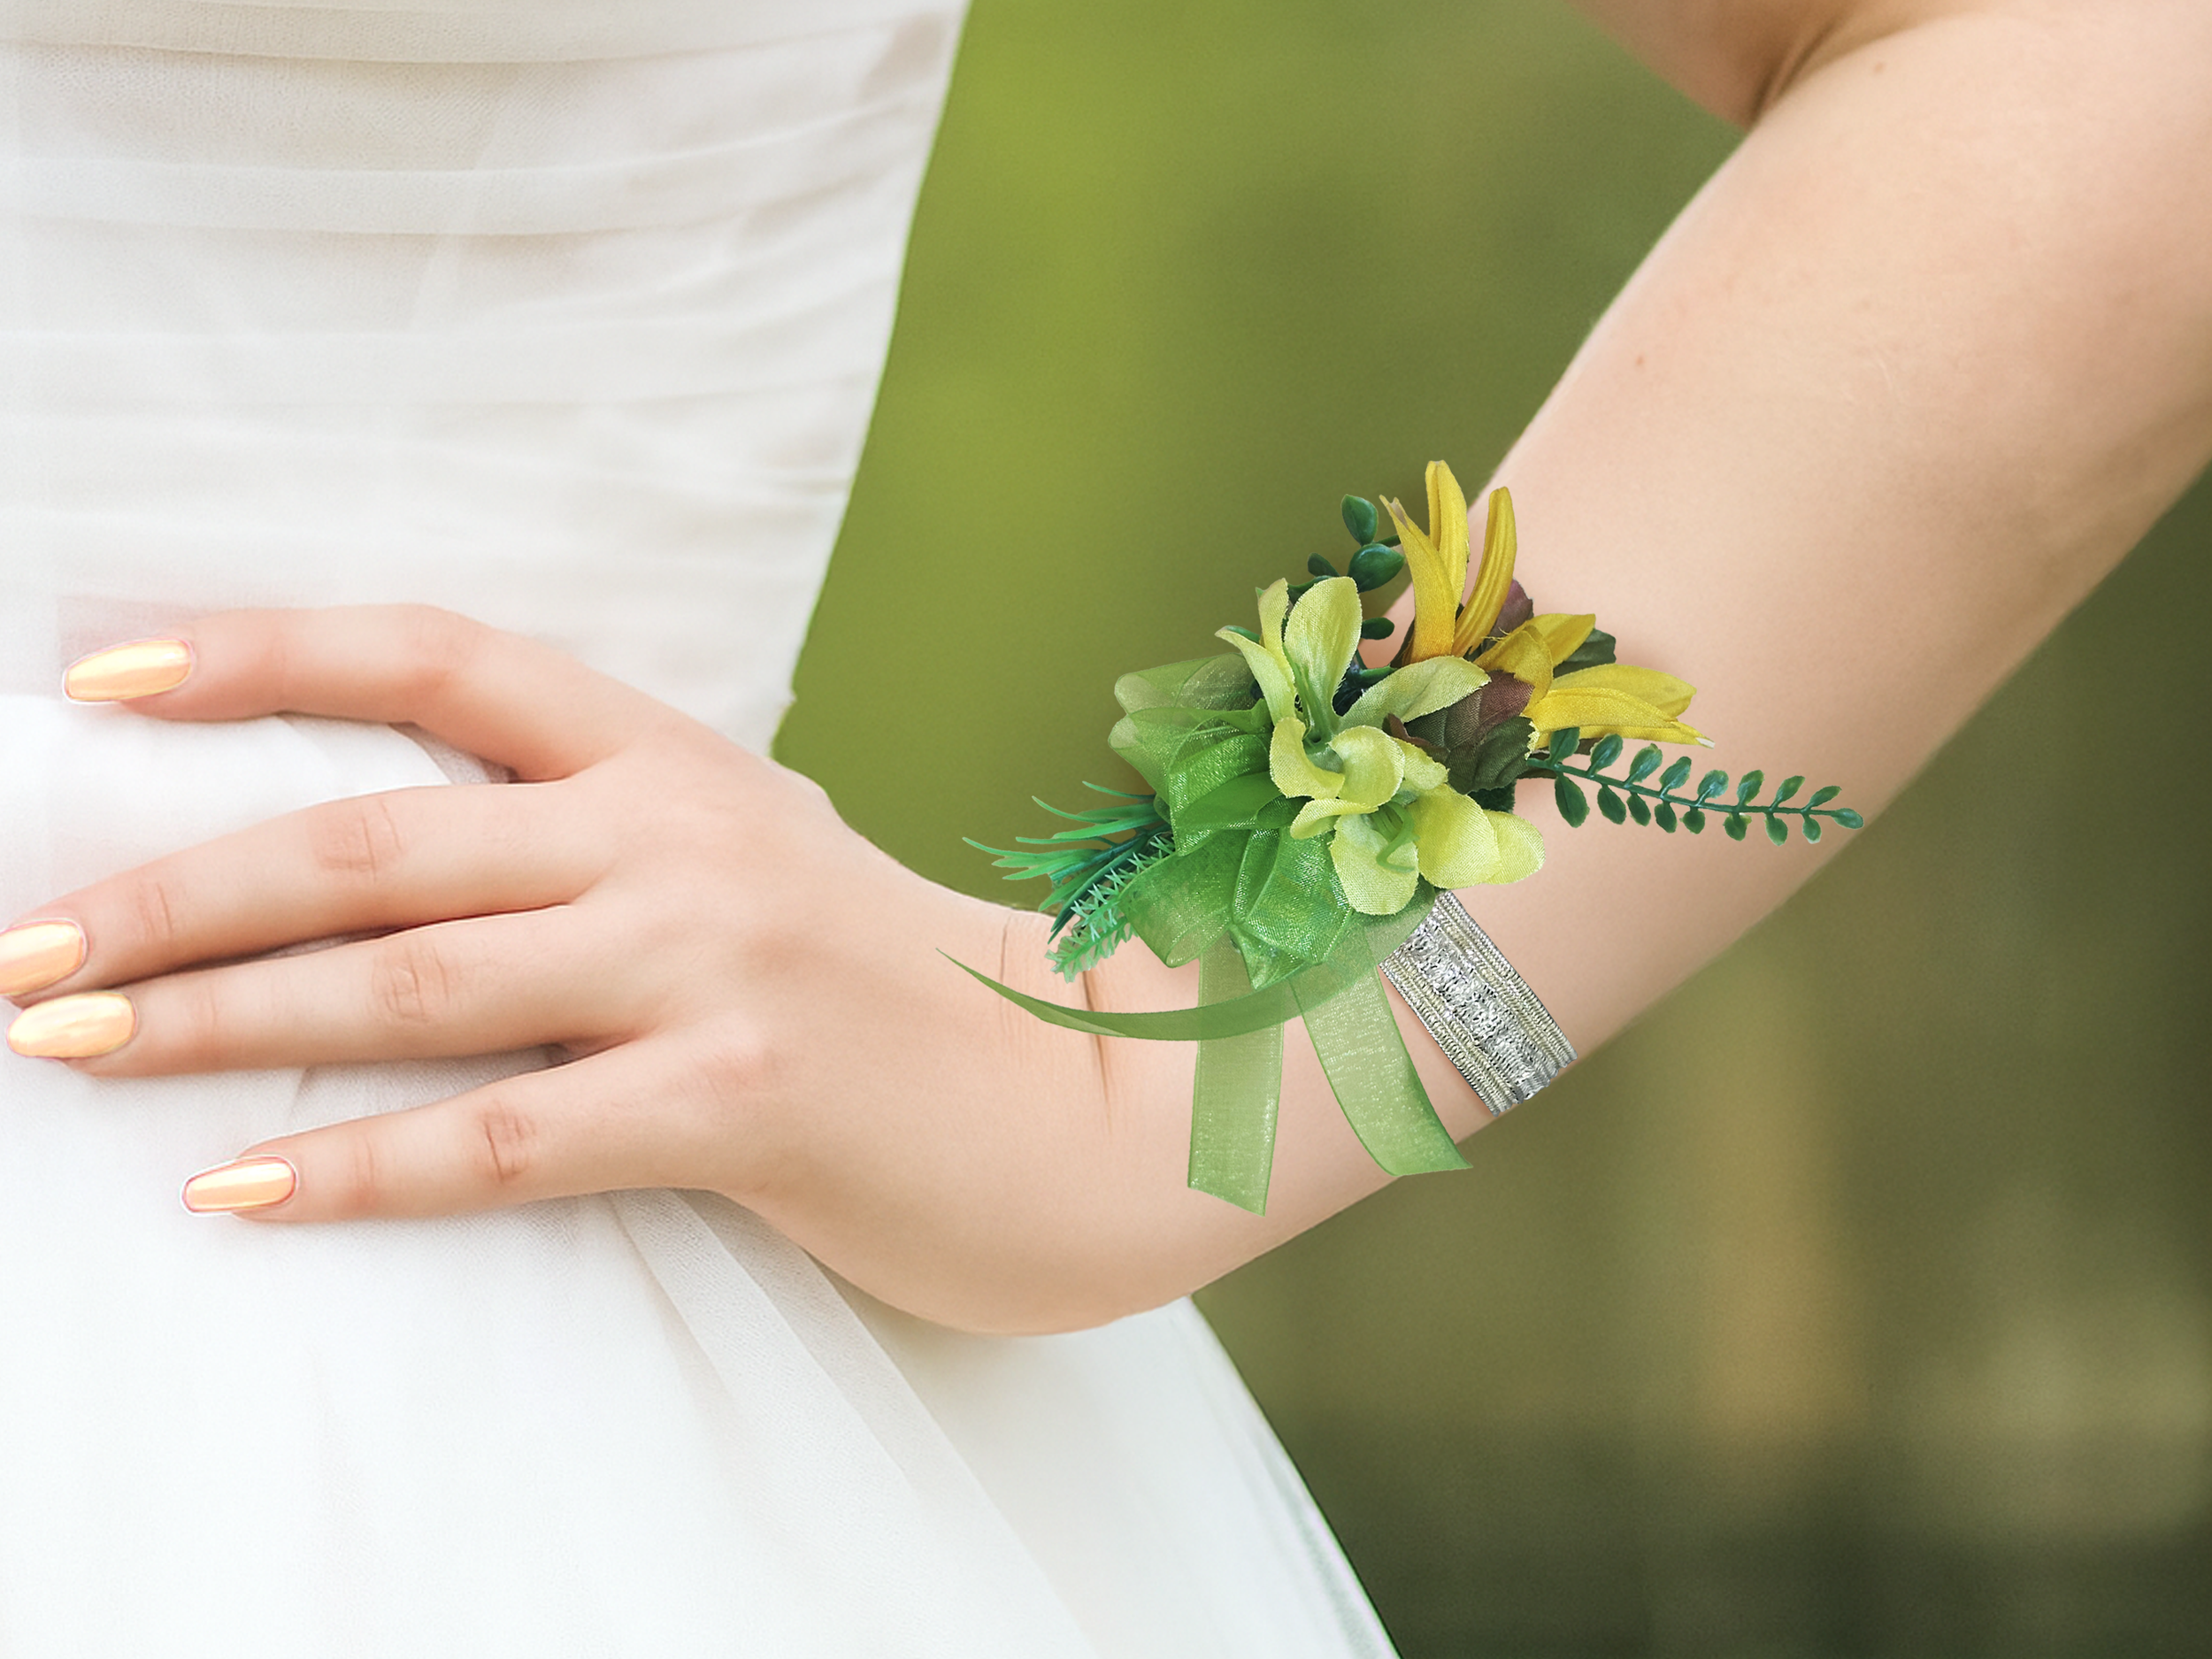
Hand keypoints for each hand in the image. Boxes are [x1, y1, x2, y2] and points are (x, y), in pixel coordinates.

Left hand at [0, 607, 1306, 1332]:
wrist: (1102, 1097)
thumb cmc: (898, 995)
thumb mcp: (751, 872)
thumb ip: (602, 848)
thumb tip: (402, 875)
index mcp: (676, 759)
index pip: (440, 657)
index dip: (263, 652)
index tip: (94, 674)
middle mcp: (684, 833)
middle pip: (381, 834)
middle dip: (175, 888)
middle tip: (22, 950)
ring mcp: (717, 960)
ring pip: (419, 977)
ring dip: (220, 1017)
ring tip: (69, 1049)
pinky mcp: (746, 1098)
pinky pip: (508, 1137)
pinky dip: (359, 1168)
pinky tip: (237, 1194)